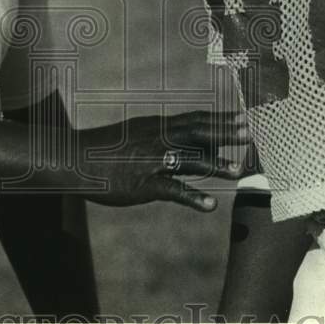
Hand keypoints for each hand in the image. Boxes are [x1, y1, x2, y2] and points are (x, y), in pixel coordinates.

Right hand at [78, 110, 248, 211]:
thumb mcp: (139, 136)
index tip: (243, 117)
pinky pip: (171, 190)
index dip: (220, 120)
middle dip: (224, 134)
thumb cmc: (107, 149)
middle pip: (197, 134)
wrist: (75, 158)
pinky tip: (210, 205)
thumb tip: (196, 144)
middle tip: (250, 134)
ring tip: (238, 171)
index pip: (194, 121)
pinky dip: (192, 197)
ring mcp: (150, 161)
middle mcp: (157, 139)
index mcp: (157, 127)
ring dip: (214, 165)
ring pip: (188, 161)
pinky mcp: (142, 184)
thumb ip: (167, 139)